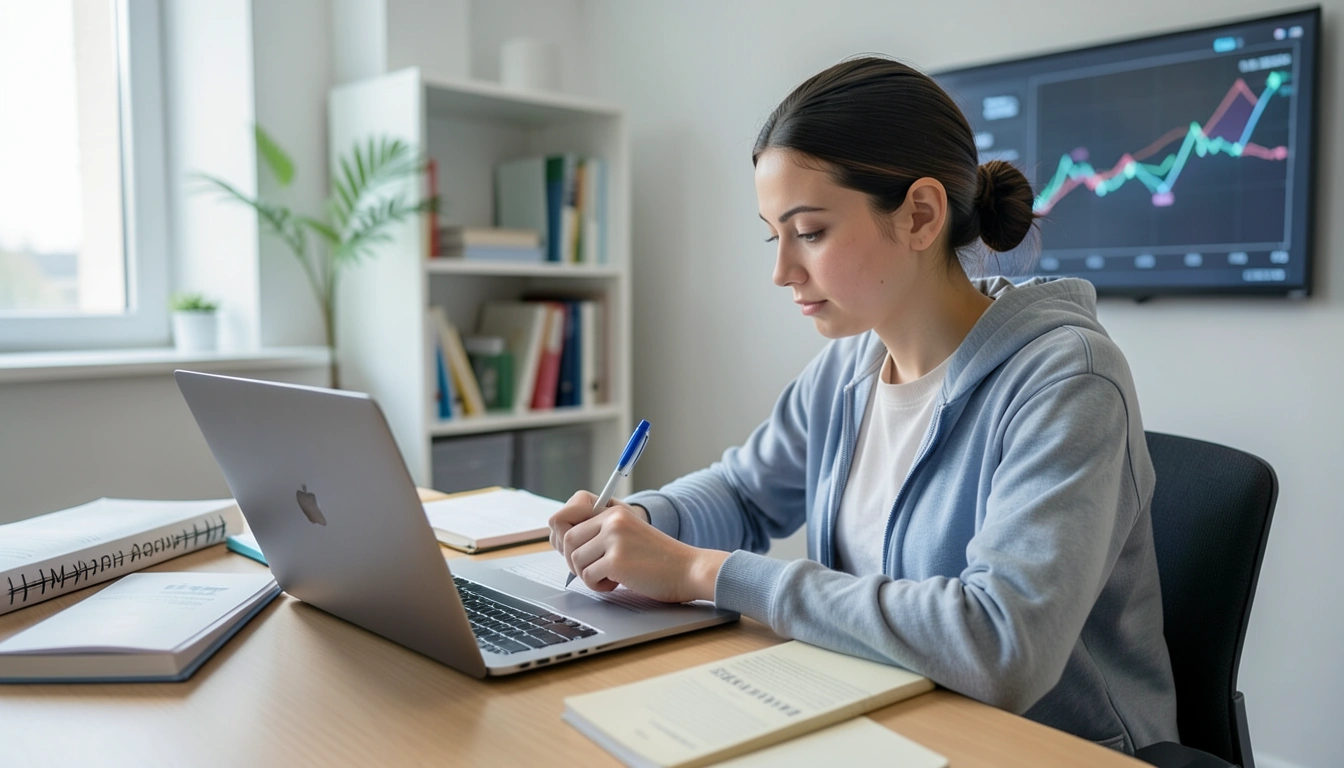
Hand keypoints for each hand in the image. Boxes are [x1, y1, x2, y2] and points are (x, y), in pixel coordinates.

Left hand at [551, 494, 726, 602]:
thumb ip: (600, 532)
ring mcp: (614, 539)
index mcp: (613, 510)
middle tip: (594, 570)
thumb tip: (563, 542)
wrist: (688, 569)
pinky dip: (599, 586)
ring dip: (588, 575)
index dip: (565, 539)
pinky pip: (588, 576)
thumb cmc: (657, 558)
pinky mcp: (617, 560)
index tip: (576, 553)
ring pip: (576, 560)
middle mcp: (612, 519)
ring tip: (609, 577)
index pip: (568, 517)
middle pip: (568, 540)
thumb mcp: (628, 533)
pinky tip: (617, 583)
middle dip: (575, 561)